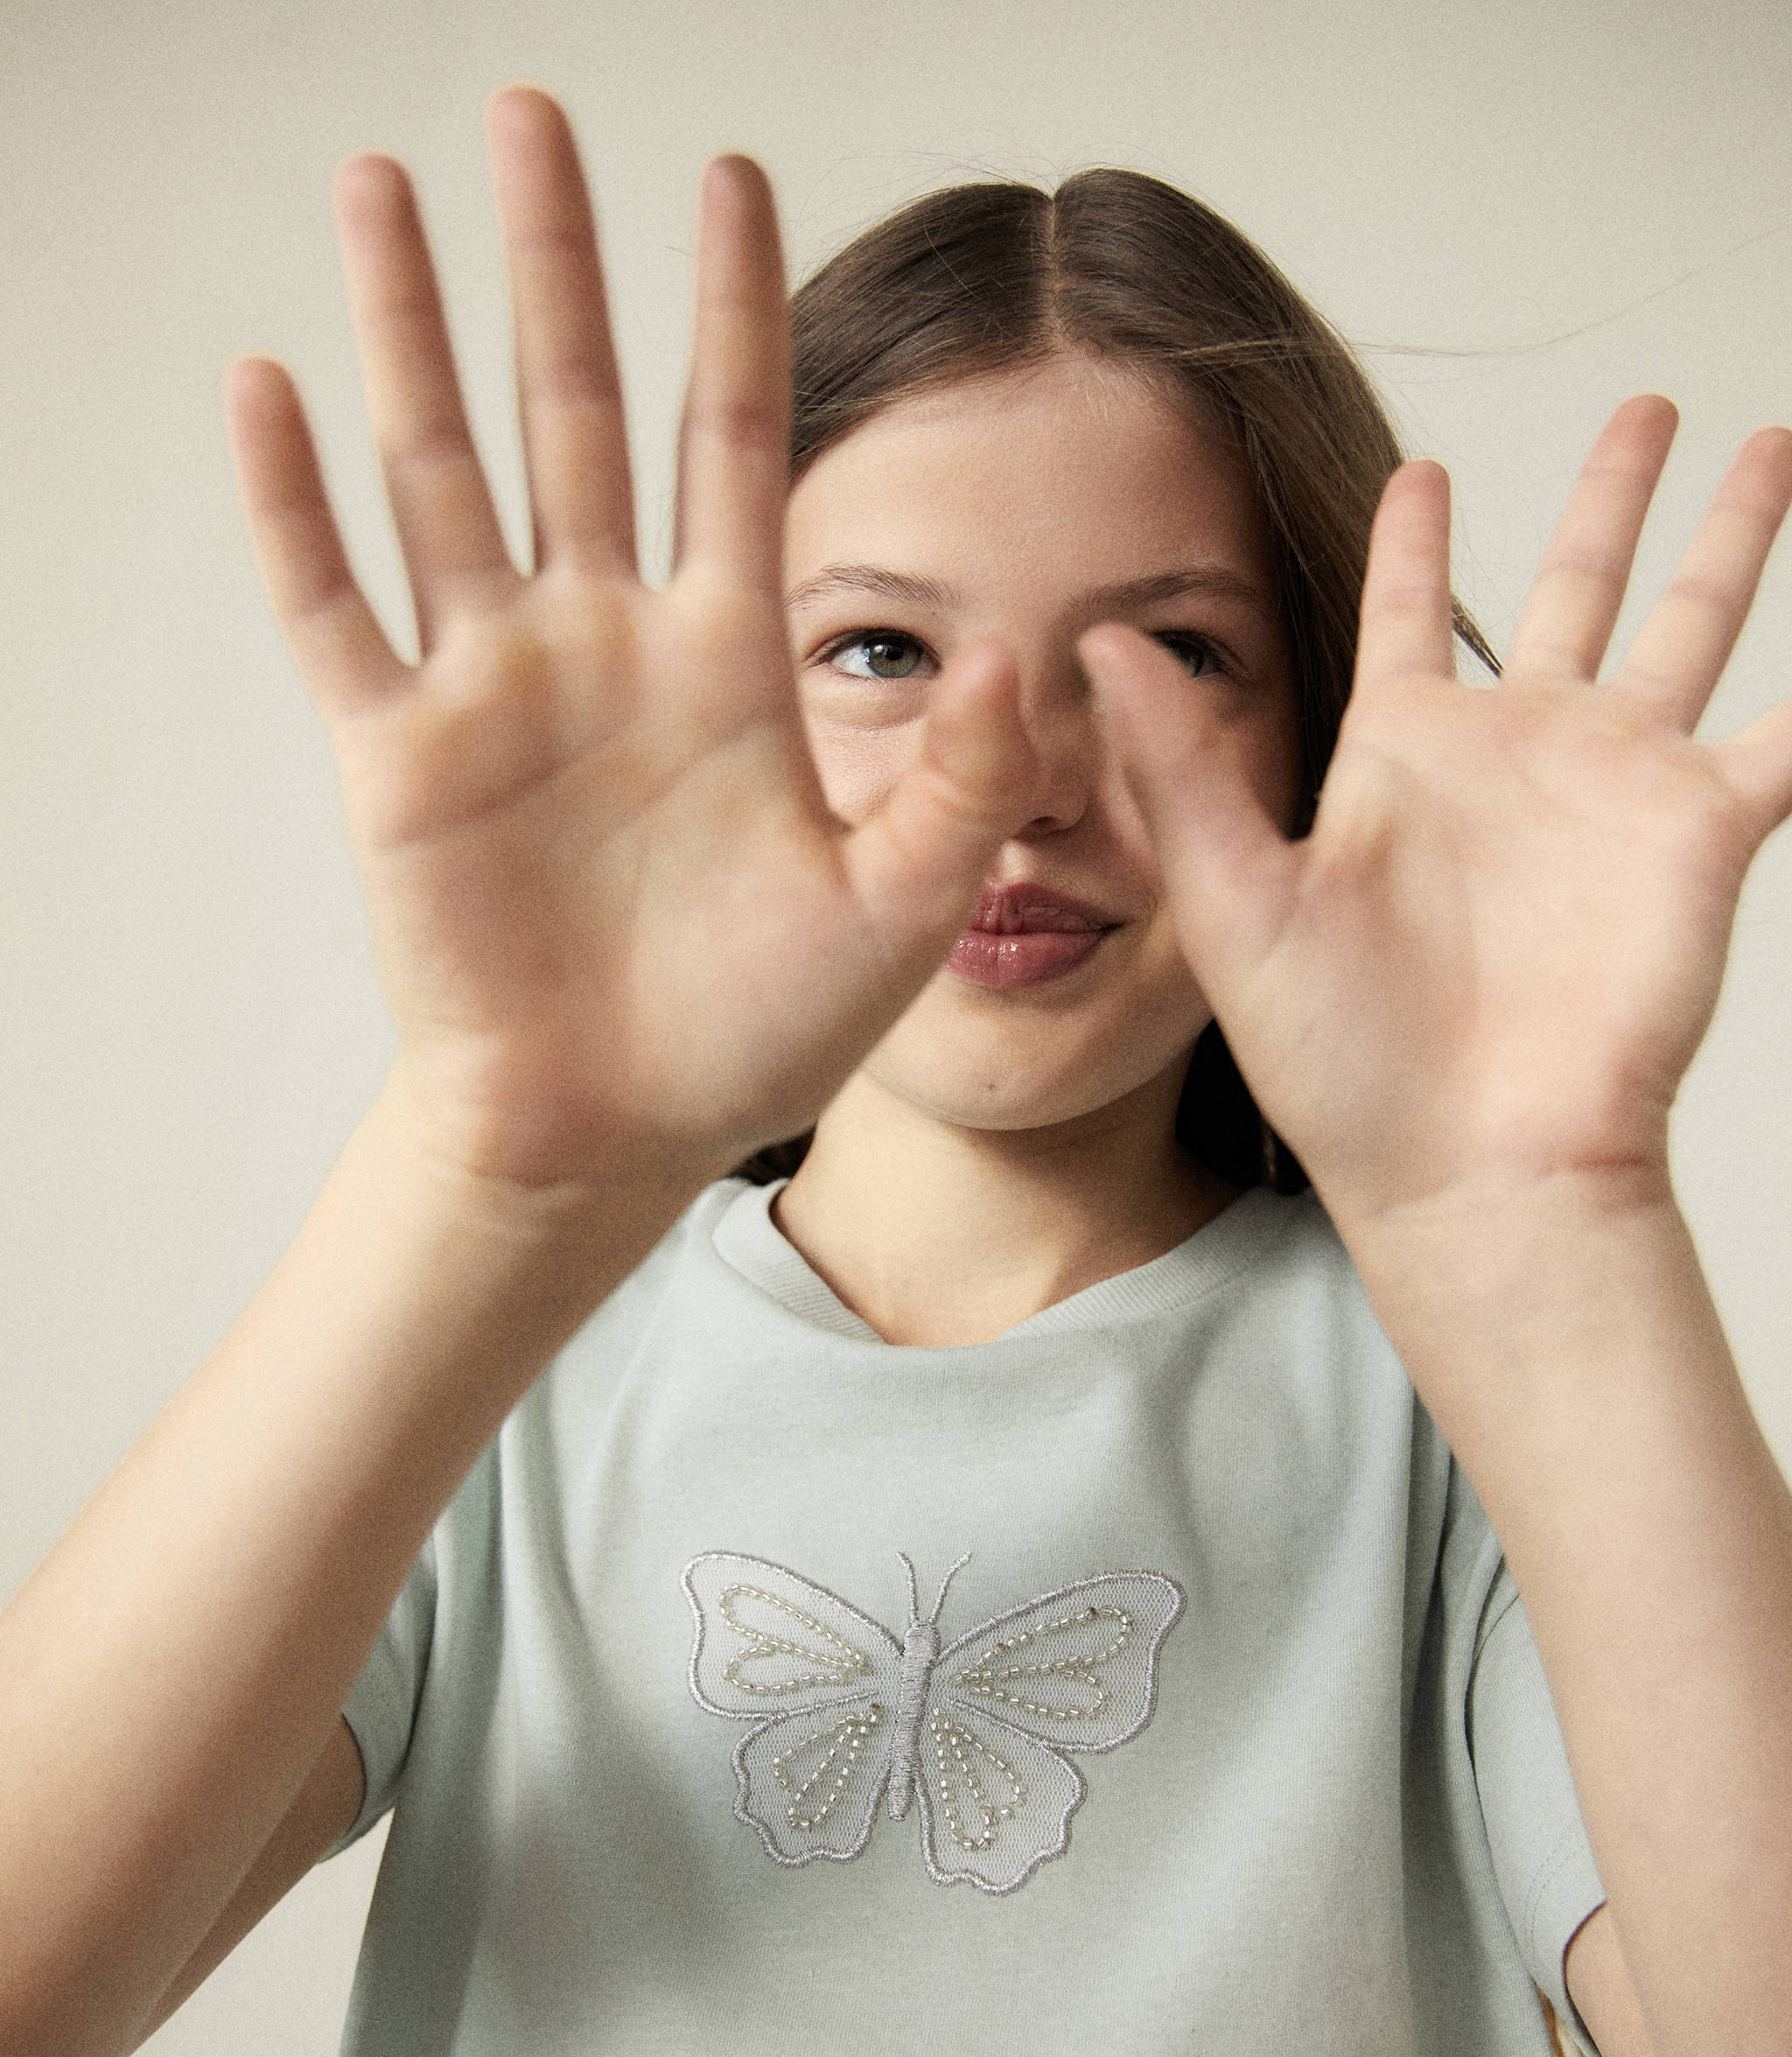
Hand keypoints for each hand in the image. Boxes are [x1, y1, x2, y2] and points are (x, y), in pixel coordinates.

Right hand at [229, 89, 1030, 1200]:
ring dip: (407, 330)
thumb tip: (1014, 649)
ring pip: (440, 471)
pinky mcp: (396, 758)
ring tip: (378, 181)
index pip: (730, 440)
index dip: (731, 309)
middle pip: (574, 411)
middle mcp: (604, 642)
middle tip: (532, 110)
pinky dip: (293, 506)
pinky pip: (332, 609)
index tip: (730, 171)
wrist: (614, 1135)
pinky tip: (268, 386)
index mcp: (725, 659)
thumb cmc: (753, 1034)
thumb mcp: (896, 916)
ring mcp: (493, 689)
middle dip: (554, 265)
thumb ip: (959, 786)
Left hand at [1082, 398, 1791, 1241]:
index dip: (1417, 541)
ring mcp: (1617, 789)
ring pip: (1692, 623)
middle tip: (1645, 407)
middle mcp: (1518, 756)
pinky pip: (1785, 737)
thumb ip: (1179, 767)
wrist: (1465, 1171)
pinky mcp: (1698, 836)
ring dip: (1731, 536)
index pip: (1414, 614)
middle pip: (1578, 585)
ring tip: (1766, 440)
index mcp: (1405, 758)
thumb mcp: (1233, 904)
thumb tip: (1103, 643)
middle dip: (1614, 496)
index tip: (1422, 470)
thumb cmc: (1341, 1068)